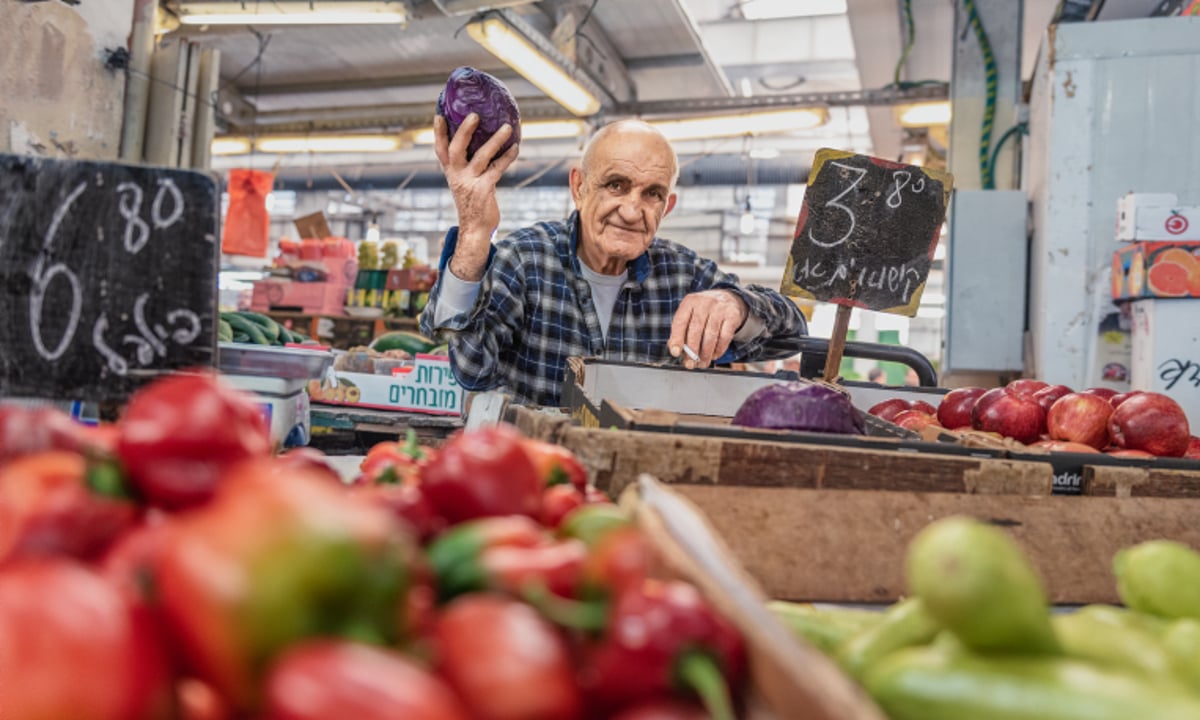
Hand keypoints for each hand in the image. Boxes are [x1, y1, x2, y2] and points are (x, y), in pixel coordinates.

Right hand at [434, 114, 518, 280]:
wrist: (475, 229)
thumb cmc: (472, 203)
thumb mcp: (463, 183)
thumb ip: (465, 167)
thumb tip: (478, 144)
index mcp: (450, 173)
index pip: (440, 150)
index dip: (438, 133)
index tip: (439, 115)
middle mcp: (457, 176)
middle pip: (456, 148)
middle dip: (464, 130)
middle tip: (474, 115)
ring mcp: (470, 182)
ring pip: (482, 156)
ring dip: (496, 140)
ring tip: (507, 126)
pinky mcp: (484, 189)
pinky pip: (498, 168)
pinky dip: (507, 157)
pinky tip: (516, 147)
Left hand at [667, 290, 748, 368]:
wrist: (728, 298)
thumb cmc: (704, 311)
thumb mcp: (690, 314)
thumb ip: (681, 330)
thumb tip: (675, 350)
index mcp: (689, 302)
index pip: (680, 322)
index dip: (677, 339)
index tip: (675, 353)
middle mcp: (704, 303)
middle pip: (695, 330)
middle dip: (692, 350)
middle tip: (690, 363)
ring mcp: (719, 308)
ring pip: (710, 336)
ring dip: (706, 353)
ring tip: (702, 363)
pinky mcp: (732, 316)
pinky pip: (724, 337)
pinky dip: (719, 350)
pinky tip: (714, 355)